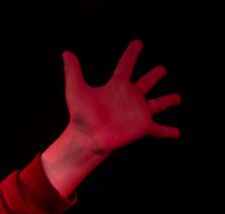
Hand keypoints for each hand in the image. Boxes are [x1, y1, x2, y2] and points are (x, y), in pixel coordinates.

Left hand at [63, 39, 180, 158]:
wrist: (87, 138)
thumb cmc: (80, 116)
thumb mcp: (76, 90)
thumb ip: (73, 71)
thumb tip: (66, 53)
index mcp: (117, 86)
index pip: (126, 65)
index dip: (131, 54)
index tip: (137, 44)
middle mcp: (130, 97)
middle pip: (146, 82)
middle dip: (155, 75)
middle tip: (162, 69)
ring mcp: (138, 112)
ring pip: (158, 103)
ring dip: (168, 100)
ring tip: (178, 98)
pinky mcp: (143, 126)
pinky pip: (159, 128)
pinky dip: (169, 131)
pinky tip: (177, 133)